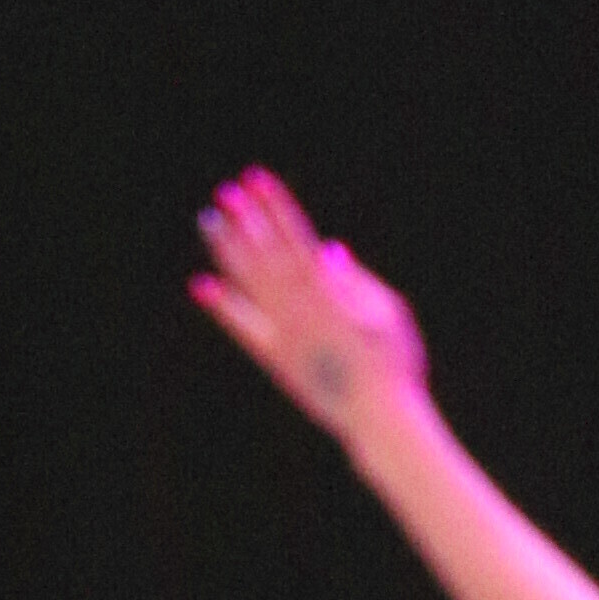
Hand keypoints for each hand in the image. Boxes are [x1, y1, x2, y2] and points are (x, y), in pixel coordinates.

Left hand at [193, 170, 427, 453]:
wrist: (378, 418)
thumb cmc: (396, 363)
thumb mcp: (389, 312)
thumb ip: (357, 280)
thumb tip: (328, 250)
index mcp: (332, 292)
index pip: (297, 238)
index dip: (277, 207)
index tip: (260, 181)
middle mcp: (302, 310)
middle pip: (268, 255)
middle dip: (249, 221)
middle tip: (228, 192)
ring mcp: (285, 335)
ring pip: (250, 284)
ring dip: (228, 251)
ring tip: (209, 221)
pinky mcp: (275, 361)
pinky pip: (243, 329)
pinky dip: (223, 306)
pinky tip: (201, 285)